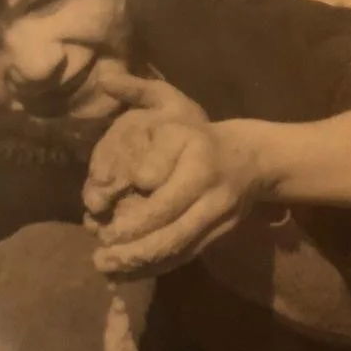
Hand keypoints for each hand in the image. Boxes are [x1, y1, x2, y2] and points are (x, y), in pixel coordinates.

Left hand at [83, 72, 262, 274]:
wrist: (251, 159)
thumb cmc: (198, 132)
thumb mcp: (173, 102)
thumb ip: (138, 90)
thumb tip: (104, 78)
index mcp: (197, 152)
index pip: (159, 183)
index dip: (132, 206)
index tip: (99, 215)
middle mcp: (210, 187)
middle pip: (169, 223)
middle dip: (131, 242)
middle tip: (99, 253)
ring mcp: (217, 215)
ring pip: (176, 245)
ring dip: (140, 261)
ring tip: (107, 267)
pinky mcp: (217, 235)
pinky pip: (184, 255)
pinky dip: (154, 266)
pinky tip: (127, 272)